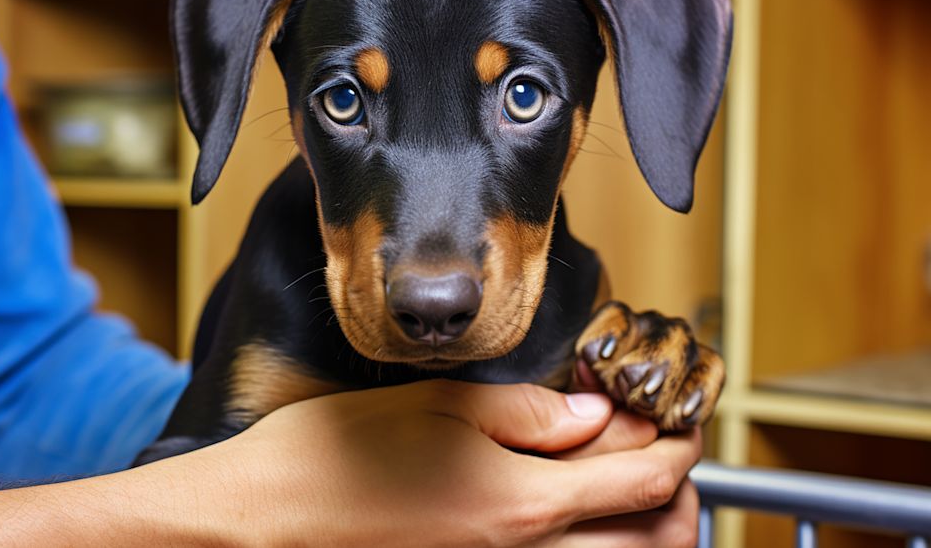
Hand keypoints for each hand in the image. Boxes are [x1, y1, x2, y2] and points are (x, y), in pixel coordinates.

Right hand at [181, 378, 700, 546]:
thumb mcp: (434, 406)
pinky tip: (567, 509)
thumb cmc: (332, 458)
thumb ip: (525, 412)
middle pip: (646, 537)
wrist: (259, 523)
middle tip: (662, 444)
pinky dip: (590, 541)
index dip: (675, 445)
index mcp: (520, 501)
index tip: (682, 417)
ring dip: (638, 523)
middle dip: (674, 492)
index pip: (639, 479)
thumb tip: (590, 417)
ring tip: (624, 476)